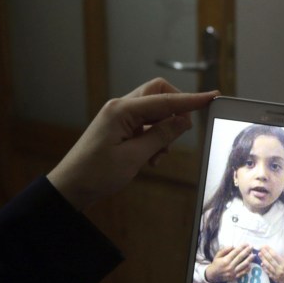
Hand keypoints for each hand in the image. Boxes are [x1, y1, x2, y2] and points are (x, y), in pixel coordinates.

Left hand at [47, 78, 217, 209]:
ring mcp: (120, 118)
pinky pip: (146, 125)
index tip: (212, 96)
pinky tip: (150, 158)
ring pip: (155, 111)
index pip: (166, 100)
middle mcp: (121, 108)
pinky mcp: (120, 129)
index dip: (191, 99)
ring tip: (158, 155)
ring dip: (164, 130)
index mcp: (122, 110)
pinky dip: (155, 138)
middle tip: (180, 133)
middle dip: (175, 110)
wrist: (70, 188)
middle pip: (159, 94)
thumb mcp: (134, 157)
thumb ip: (160, 136)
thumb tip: (183, 120)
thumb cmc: (95, 174)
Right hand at [204, 245, 252, 282]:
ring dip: (249, 259)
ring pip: (243, 265)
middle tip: (252, 247)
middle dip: (247, 251)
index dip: (241, 247)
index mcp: (226, 260)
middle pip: (240, 257)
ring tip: (253, 255)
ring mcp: (233, 272)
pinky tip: (250, 264)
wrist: (213, 275)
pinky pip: (243, 272)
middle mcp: (230, 266)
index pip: (235, 252)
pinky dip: (247, 268)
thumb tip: (233, 246)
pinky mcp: (235, 277)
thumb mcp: (218, 255)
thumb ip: (225, 250)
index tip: (246, 243)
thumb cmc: (216, 264)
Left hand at [260, 246, 283, 282]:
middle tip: (260, 248)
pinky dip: (264, 268)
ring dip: (263, 260)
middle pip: (270, 260)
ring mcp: (276, 275)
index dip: (269, 250)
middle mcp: (280, 269)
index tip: (265, 246)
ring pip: (268, 266)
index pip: (275, 256)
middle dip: (264, 253)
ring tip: (259, 254)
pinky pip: (268, 272)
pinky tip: (261, 264)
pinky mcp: (274, 279)